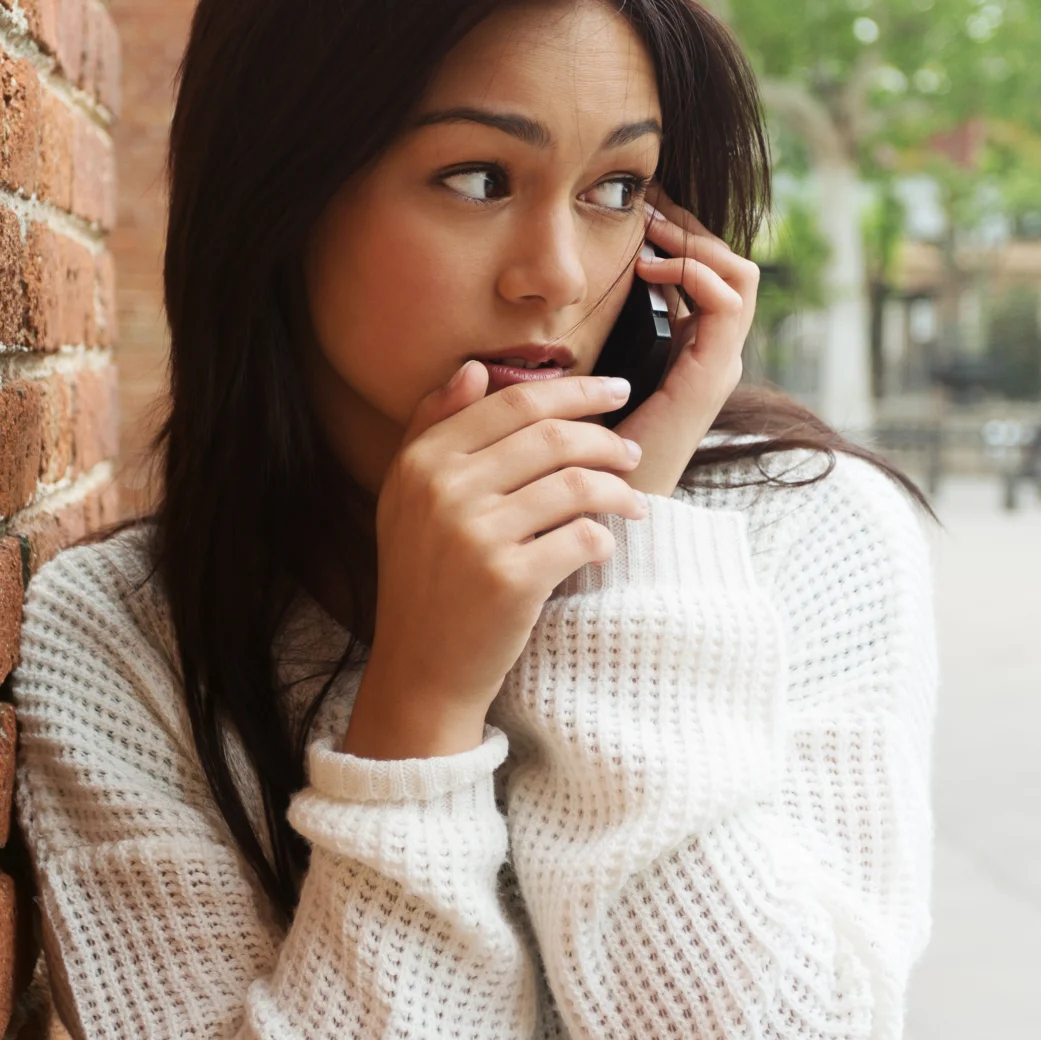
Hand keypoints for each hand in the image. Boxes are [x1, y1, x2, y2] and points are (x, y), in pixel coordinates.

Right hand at [343, 365, 649, 760]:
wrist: (421, 670)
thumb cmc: (425, 579)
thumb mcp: (407, 498)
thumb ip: (433, 427)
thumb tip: (474, 369)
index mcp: (422, 462)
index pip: (513, 402)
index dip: (575, 390)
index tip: (616, 391)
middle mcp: (444, 490)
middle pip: (552, 436)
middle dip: (606, 438)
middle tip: (633, 451)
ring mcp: (476, 535)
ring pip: (576, 483)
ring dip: (617, 489)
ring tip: (632, 502)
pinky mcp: (510, 580)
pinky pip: (582, 537)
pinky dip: (603, 538)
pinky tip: (603, 546)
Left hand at [616, 190, 760, 496]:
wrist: (604, 496)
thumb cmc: (589, 435)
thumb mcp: (596, 364)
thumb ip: (601, 328)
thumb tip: (576, 281)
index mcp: (693, 346)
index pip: (711, 270)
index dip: (681, 233)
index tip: (642, 210)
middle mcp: (715, 351)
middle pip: (731, 263)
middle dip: (691, 227)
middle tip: (648, 208)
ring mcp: (719, 362)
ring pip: (740, 275)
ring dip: (695, 243)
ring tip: (651, 232)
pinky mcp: (711, 375)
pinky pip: (727, 303)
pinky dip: (694, 273)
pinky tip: (651, 269)